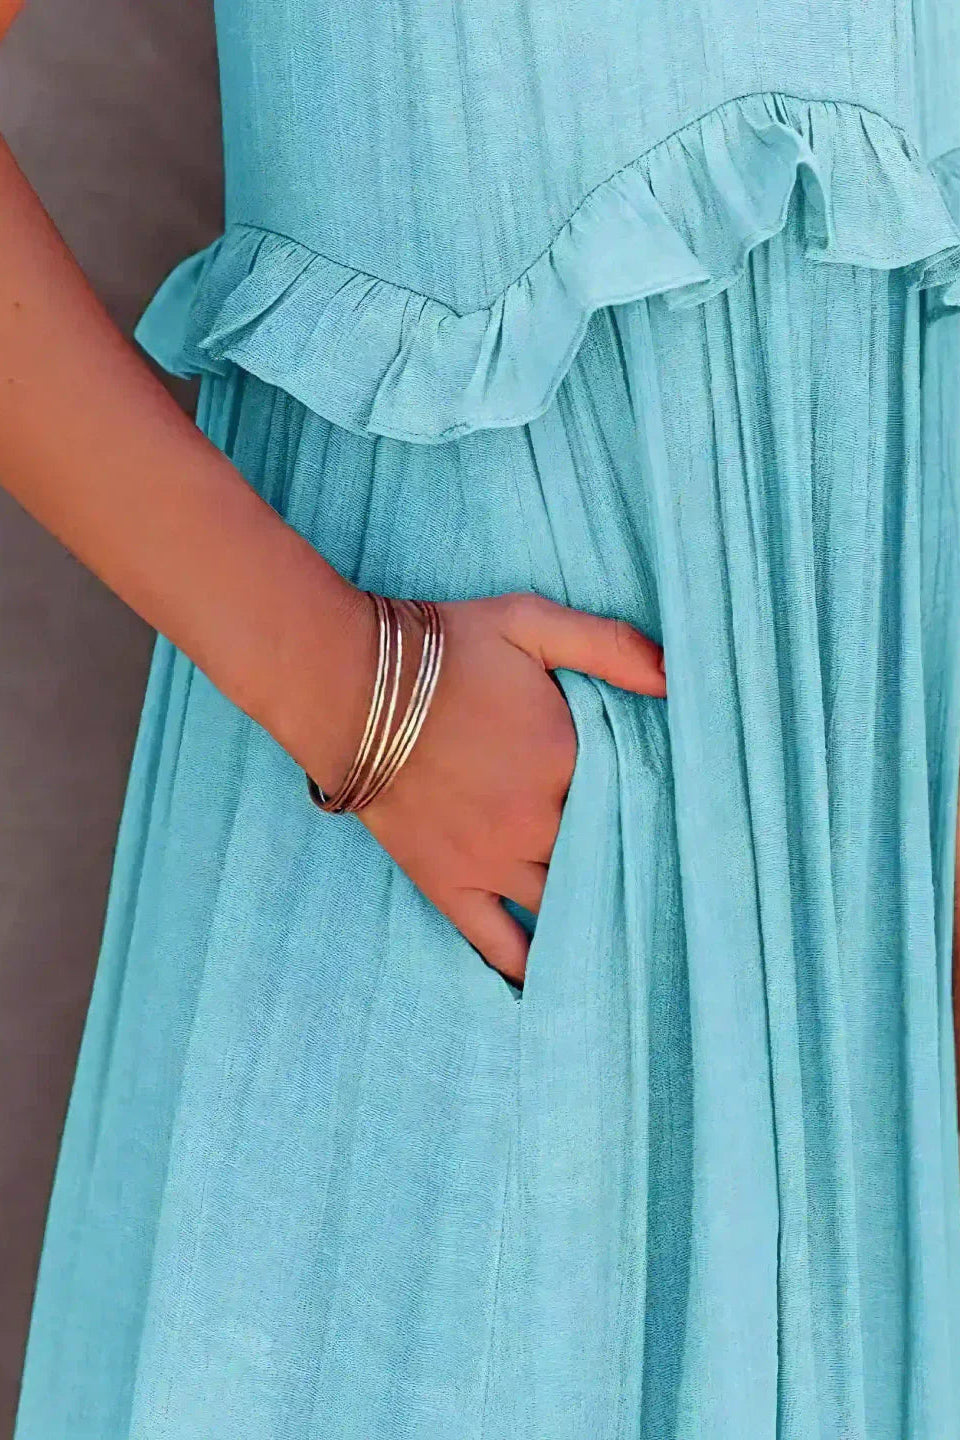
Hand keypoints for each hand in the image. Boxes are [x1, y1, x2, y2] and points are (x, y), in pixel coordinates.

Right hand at [357, 592, 665, 985]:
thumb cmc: (442, 647)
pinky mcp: (447, 883)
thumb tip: (676, 678)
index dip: (656, 806)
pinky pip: (497, 942)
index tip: (687, 821)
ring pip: (564, 905)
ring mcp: (492, 860)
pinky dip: (530, 967)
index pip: (634, 797)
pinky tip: (557, 986)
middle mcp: (537, 821)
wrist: (348, 683)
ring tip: (634, 944)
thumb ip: (608, 645)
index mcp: (567, 760)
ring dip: (597, 919)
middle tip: (676, 892)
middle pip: (607, 859)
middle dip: (637, 869)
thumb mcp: (530, 622)